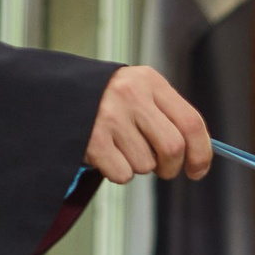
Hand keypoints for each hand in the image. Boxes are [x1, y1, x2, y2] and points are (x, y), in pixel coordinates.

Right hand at [85, 65, 211, 183]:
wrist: (53, 93)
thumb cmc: (106, 99)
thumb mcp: (139, 92)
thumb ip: (169, 116)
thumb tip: (199, 157)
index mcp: (149, 81)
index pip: (191, 123)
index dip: (201, 154)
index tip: (197, 170)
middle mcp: (130, 94)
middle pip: (173, 148)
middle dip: (172, 167)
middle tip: (162, 168)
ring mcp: (108, 115)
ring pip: (146, 164)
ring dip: (139, 166)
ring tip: (121, 147)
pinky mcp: (91, 139)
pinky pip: (123, 174)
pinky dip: (118, 172)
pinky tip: (105, 153)